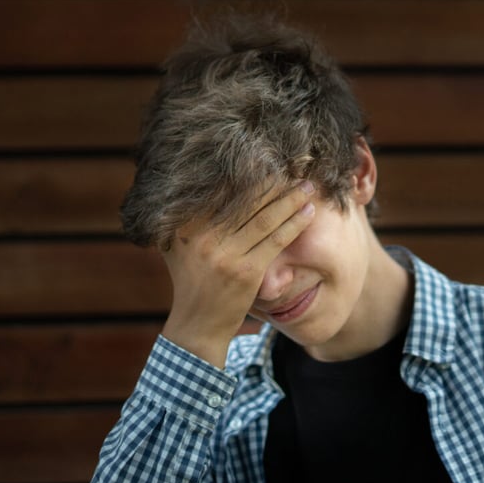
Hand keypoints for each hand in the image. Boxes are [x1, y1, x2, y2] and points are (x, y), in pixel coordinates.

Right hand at [160, 181, 315, 367]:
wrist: (197, 324)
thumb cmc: (191, 280)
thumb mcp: (175, 246)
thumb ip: (184, 218)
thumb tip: (196, 181)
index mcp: (185, 226)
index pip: (221, 191)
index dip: (247, 174)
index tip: (267, 159)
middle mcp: (202, 237)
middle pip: (246, 201)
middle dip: (274, 183)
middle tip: (294, 168)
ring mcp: (225, 255)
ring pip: (265, 218)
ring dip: (290, 199)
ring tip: (307, 187)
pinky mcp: (247, 271)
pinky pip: (276, 240)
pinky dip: (294, 223)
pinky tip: (308, 211)